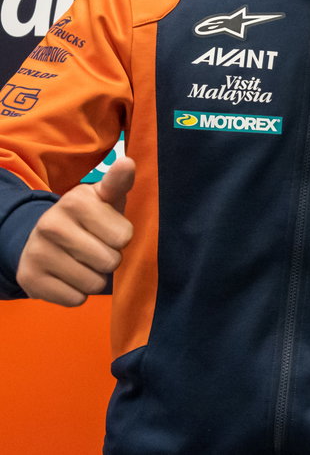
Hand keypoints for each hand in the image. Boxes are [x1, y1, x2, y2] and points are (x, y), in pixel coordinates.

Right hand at [16, 158, 135, 306]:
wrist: (43, 239)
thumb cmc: (89, 218)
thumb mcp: (105, 198)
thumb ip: (118, 182)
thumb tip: (128, 162)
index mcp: (75, 201)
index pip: (124, 236)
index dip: (122, 238)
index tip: (110, 229)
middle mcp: (51, 224)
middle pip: (110, 261)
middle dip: (110, 259)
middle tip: (96, 248)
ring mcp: (37, 252)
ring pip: (93, 283)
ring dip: (95, 278)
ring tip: (83, 262)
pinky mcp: (29, 279)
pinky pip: (75, 299)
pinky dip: (78, 293)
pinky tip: (69, 277)